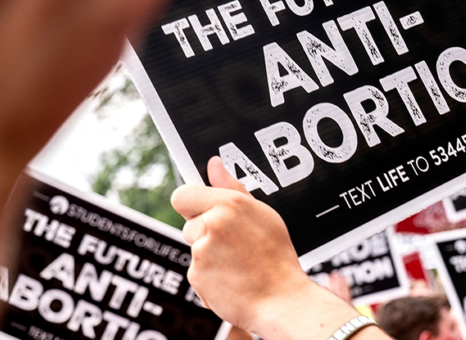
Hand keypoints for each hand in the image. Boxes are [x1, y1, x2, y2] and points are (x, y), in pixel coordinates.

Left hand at [171, 158, 362, 338]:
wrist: (282, 301)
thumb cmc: (275, 258)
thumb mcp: (262, 215)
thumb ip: (232, 188)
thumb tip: (213, 164)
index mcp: (230, 204)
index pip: (182, 194)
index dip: (191, 205)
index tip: (202, 212)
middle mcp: (213, 223)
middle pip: (189, 224)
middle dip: (204, 234)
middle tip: (235, 247)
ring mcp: (202, 250)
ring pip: (194, 249)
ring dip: (208, 257)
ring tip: (237, 266)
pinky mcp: (197, 275)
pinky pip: (196, 272)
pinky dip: (209, 279)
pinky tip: (232, 281)